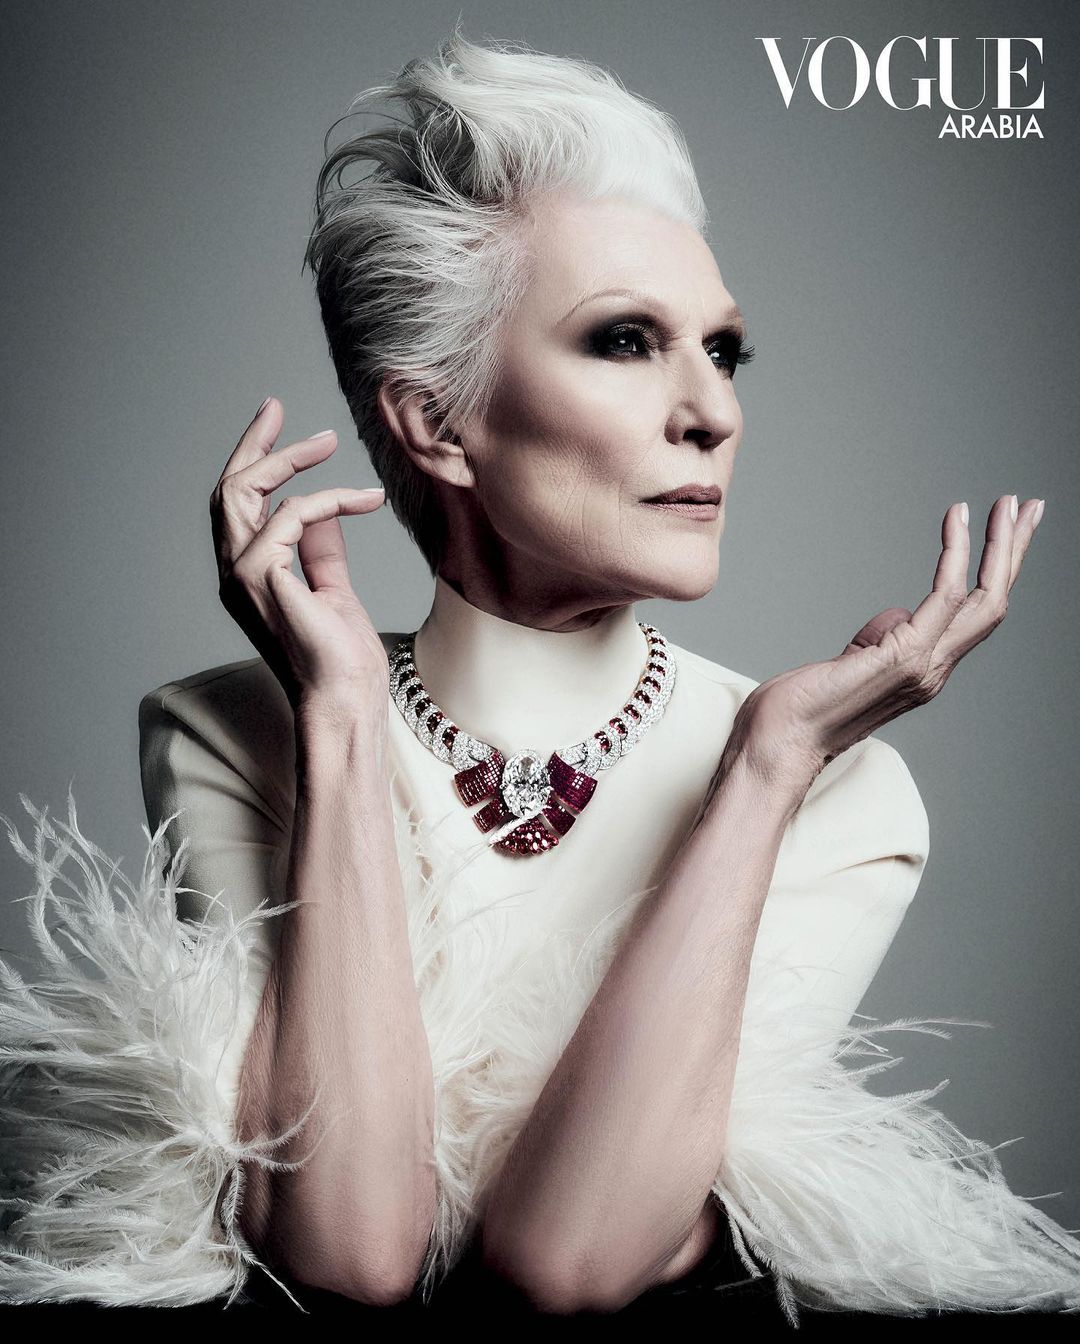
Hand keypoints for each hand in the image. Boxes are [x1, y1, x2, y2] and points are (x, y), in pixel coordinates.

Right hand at [210, 396, 388, 712]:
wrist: (345, 698)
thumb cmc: (341, 659)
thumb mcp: (333, 590)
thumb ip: (321, 552)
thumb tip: (320, 514)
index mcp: (249, 574)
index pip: (238, 506)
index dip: (252, 461)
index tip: (275, 424)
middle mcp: (235, 572)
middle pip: (228, 490)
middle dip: (252, 443)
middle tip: (276, 407)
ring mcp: (241, 576)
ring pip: (244, 491)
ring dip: (287, 459)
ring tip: (328, 441)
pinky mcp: (261, 577)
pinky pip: (289, 515)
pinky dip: (327, 498)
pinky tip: (364, 499)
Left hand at [727, 495, 1044, 784]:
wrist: (778, 741)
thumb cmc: (800, 706)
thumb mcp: (849, 662)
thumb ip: (878, 639)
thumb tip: (898, 617)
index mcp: (924, 671)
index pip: (975, 617)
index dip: (995, 573)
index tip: (1005, 531)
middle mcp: (934, 670)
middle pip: (996, 603)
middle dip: (1015, 552)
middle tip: (1031, 505)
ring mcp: (924, 666)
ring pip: (987, 598)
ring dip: (1002, 545)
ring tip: (1010, 503)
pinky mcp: (904, 656)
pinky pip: (946, 594)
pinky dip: (956, 551)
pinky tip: (957, 518)